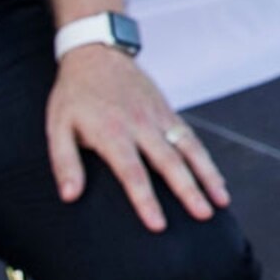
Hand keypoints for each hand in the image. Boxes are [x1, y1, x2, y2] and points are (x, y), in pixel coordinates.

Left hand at [47, 42, 229, 232]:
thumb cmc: (73, 95)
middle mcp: (140, 125)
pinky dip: (206, 160)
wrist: (96, 53)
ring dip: (207, 176)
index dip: (146, 200)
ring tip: (221, 201)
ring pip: (189, 149)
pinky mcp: (168, 112)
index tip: (158, 225)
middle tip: (203, 216)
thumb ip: (65, 162)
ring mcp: (159, 117)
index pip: (132, 172)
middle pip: (169, 163)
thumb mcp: (57, 127)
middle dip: (188, 191)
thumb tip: (70, 196)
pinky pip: (191, 138)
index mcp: (112, 132)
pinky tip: (217, 180)